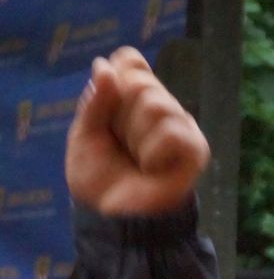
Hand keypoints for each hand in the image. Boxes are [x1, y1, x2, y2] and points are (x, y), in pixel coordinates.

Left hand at [65, 47, 209, 214]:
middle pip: (138, 81)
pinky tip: (150, 167)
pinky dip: (151, 153)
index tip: (104, 113)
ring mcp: (180, 125)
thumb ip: (94, 102)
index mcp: (133, 98)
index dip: (113, 80)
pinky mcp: (194, 148)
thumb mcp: (84, 137)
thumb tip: (104, 65)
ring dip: (133, 138)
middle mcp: (160, 105)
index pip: (130, 61)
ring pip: (154, 104)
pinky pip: (170, 131)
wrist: (109, 216)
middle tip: (119, 144)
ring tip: (136, 159)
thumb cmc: (98, 177)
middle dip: (118, 117)